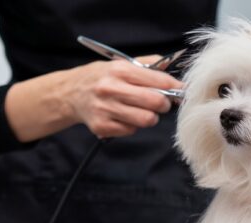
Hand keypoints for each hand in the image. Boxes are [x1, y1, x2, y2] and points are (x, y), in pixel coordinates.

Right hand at [65, 58, 182, 137]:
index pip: (159, 81)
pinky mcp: (102, 126)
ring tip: (141, 110)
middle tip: (161, 103)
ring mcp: (106, 109)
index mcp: (120, 70)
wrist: (70, 93)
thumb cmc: (101, 78)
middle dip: (164, 104)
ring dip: (149, 117)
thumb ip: (148, 64)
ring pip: (146, 120)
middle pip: (155, 103)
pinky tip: (124, 117)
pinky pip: (132, 131)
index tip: (180, 91)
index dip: (175, 88)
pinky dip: (133, 126)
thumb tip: (172, 65)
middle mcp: (111, 88)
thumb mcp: (121, 64)